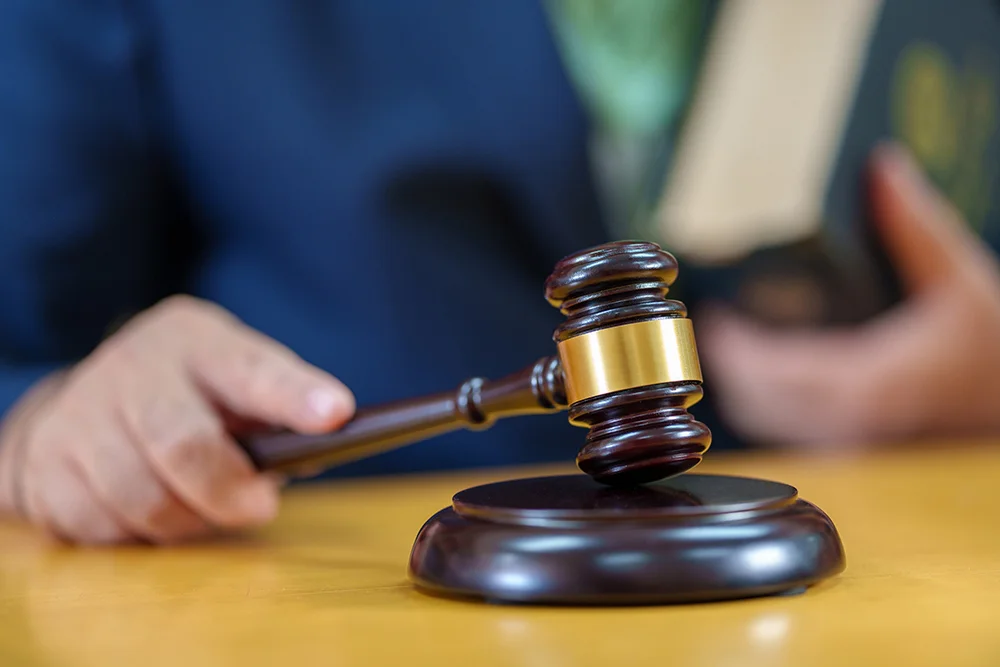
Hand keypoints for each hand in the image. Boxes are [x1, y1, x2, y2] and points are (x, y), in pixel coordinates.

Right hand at [0, 295, 354, 544]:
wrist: (88, 400)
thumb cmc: (192, 396)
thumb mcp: (235, 381)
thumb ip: (275, 411)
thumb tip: (318, 450)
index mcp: (196, 341)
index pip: (251, 367)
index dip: (293, 394)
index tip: (337, 414)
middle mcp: (133, 367)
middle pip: (182, 443)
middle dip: (227, 491)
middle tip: (261, 508)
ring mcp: (81, 413)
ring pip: (138, 496)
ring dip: (184, 520)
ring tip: (202, 508)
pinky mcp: (44, 462)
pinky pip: (97, 522)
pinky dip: (134, 533)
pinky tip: (147, 510)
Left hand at [697, 142, 999, 448]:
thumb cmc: (998, 354)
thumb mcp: (963, 280)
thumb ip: (916, 224)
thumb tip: (882, 166)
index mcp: (871, 382)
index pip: (778, 373)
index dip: (736, 351)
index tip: (715, 320)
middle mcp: (854, 420)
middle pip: (761, 406)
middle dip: (727, 369)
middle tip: (712, 330)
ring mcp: (854, 440)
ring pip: (773, 426)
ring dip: (742, 390)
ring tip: (728, 350)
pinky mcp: (860, 445)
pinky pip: (796, 435)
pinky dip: (768, 408)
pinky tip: (764, 379)